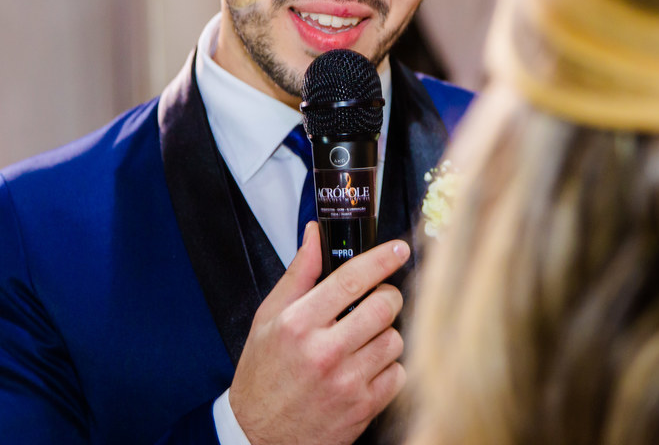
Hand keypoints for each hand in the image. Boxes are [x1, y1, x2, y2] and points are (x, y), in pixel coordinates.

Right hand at [230, 224, 409, 444]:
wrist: (260, 436)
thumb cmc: (263, 375)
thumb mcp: (268, 318)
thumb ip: (297, 274)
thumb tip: (314, 235)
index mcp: (298, 324)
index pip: (350, 279)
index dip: (381, 259)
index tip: (398, 249)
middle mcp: (323, 352)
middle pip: (383, 306)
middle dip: (387, 296)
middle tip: (377, 300)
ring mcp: (345, 382)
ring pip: (395, 339)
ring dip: (386, 334)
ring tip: (364, 340)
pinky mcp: (362, 408)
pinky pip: (398, 374)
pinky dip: (389, 368)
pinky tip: (366, 368)